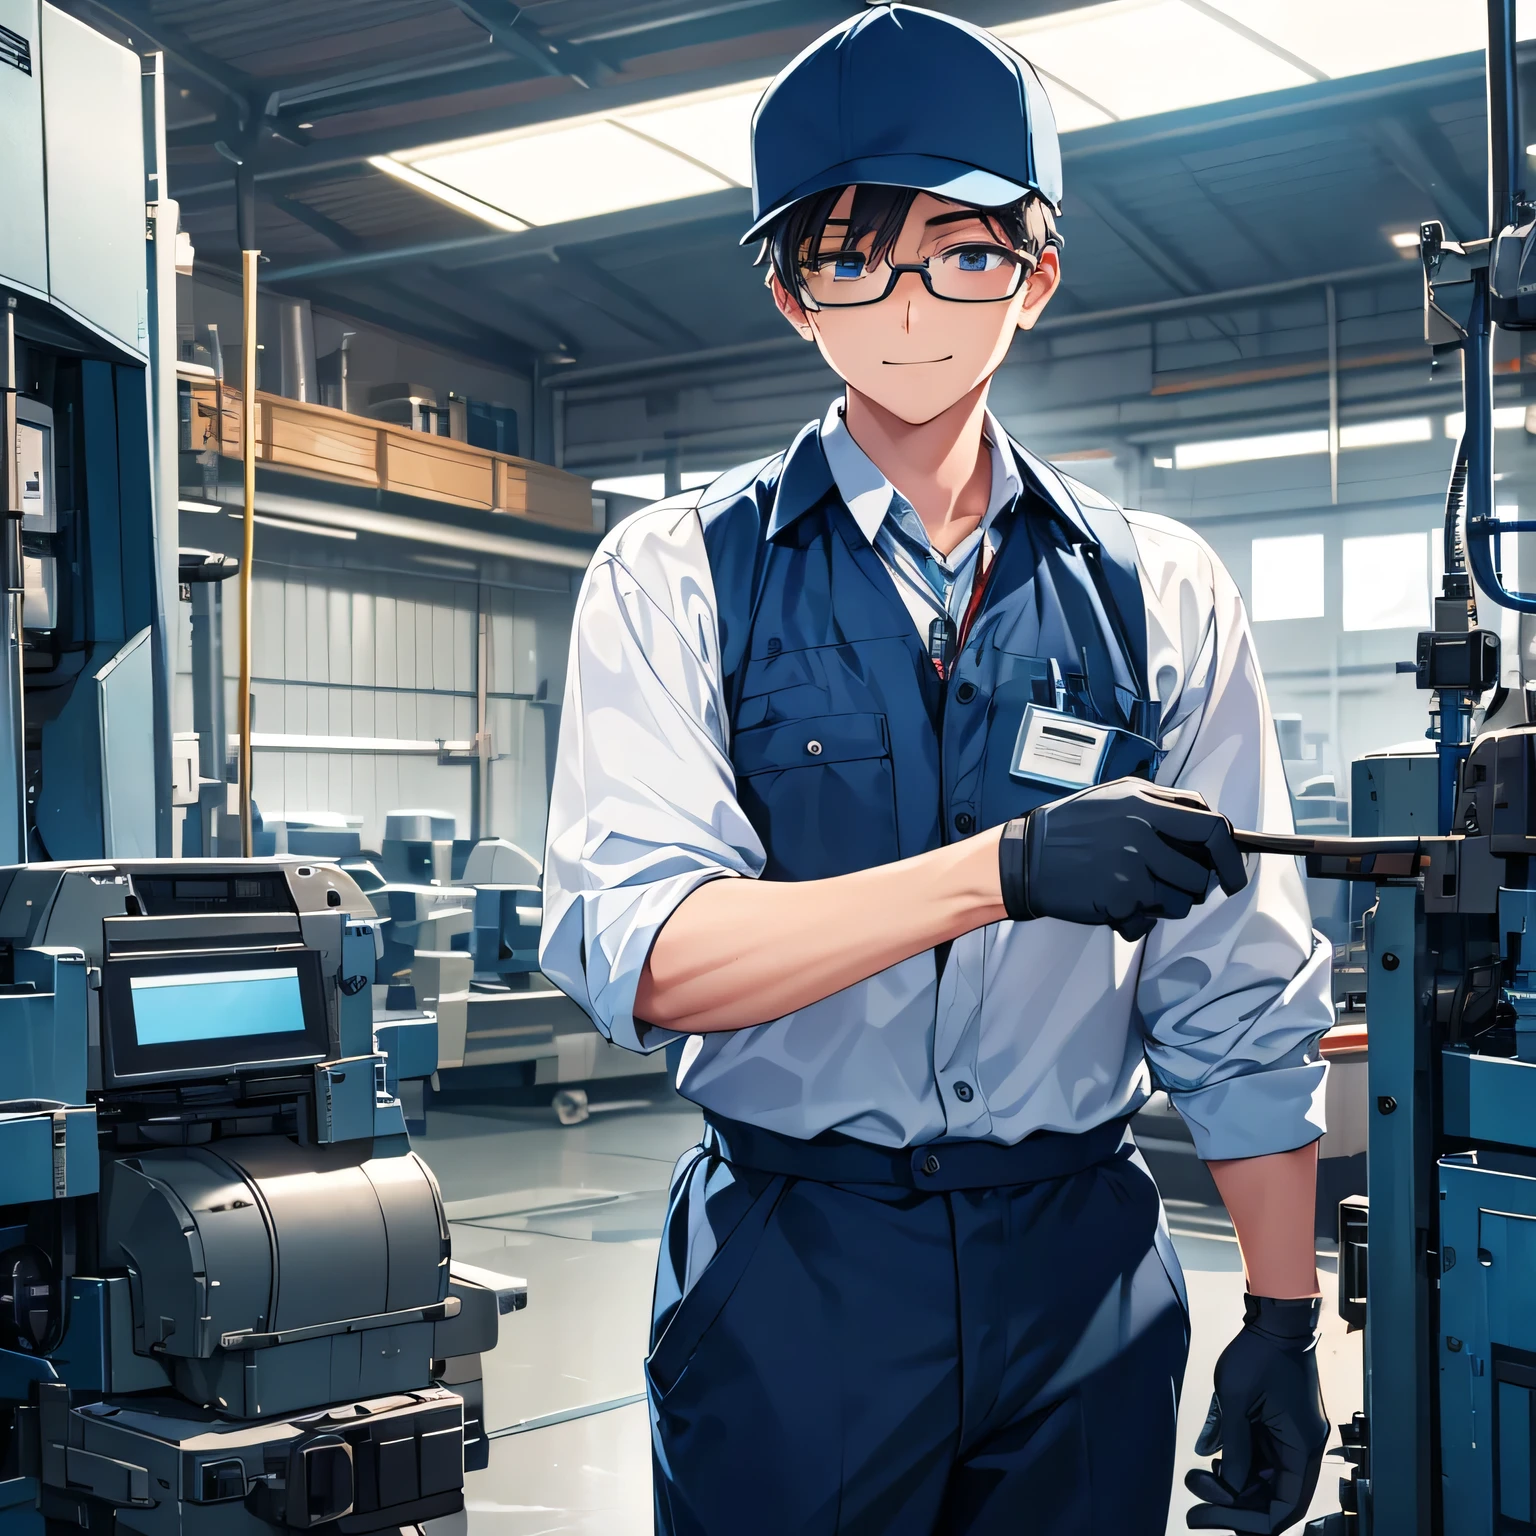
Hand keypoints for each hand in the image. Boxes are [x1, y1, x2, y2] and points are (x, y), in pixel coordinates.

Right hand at [999, 778, 1247, 940]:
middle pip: (1200, 873)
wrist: (1025, 858)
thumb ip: (1161, 804)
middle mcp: (1141, 833)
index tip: (1233, 872)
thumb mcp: (1115, 797)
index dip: (1230, 855)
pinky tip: (1111, 904)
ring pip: (1179, 902)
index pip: (1212, 828)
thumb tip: (1207, 824)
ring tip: (1134, 892)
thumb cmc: (1069, 828)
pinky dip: (1133, 920)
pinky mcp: (1118, 898)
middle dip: (1193, 888)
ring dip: (1163, 905)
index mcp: (1144, 804)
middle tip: (1174, 887)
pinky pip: (1147, 922)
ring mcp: (1130, 867)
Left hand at [1185, 1295, 1328, 1532]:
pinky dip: (1237, 1466)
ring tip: (1197, 1481)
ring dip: (1232, 1486)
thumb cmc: (1260, 1352)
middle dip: (1233, 1505)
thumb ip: (1230, 1440)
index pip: (1284, 1506)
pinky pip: (1260, 1457)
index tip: (1212, 1517)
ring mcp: (1291, 1437)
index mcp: (1302, 1448)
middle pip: (1271, 1496)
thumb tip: (1218, 1474)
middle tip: (1194, 1507)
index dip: (1251, 1521)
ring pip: (1263, 1479)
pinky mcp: (1279, 1426)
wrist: (1277, 1319)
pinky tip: (1212, 1465)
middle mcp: (1302, 1449)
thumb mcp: (1236, 1398)